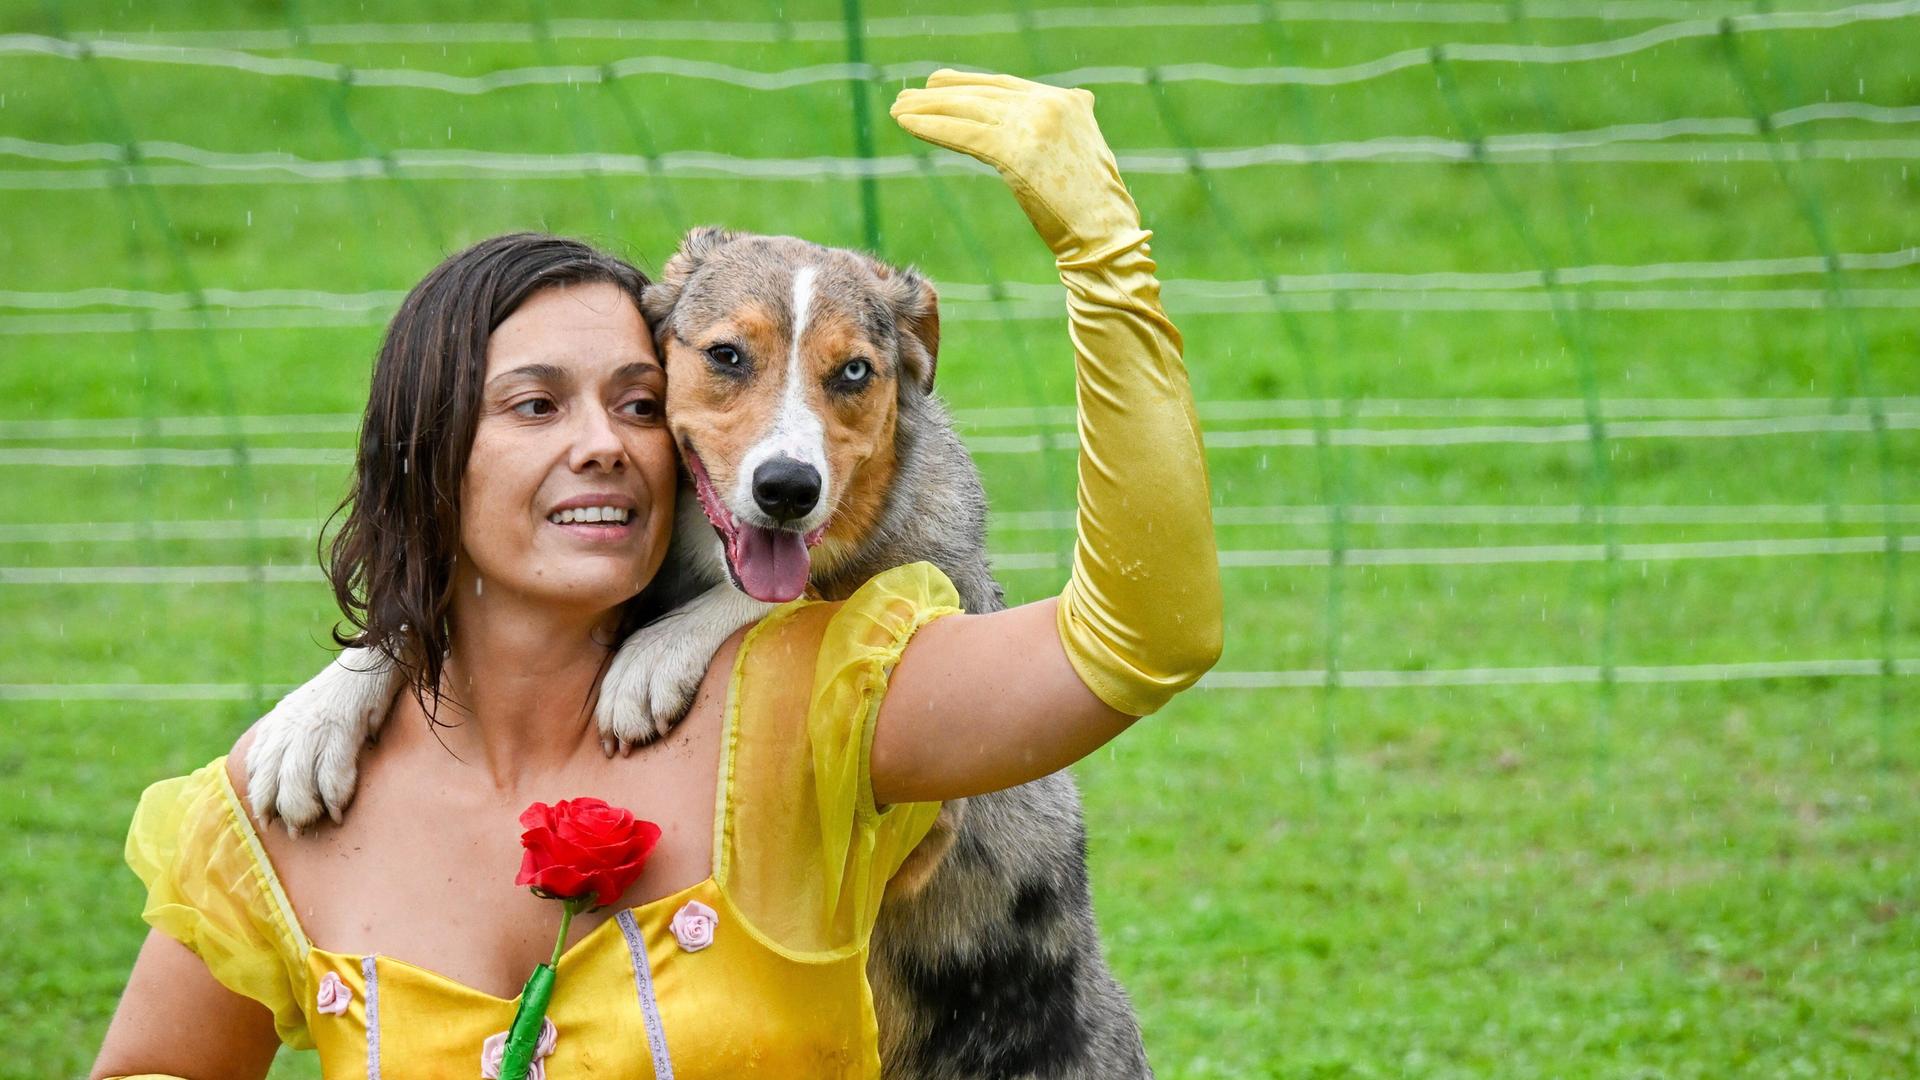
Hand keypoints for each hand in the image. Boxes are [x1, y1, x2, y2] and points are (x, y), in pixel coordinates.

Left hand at [890, 70, 1142, 262]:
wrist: (1105, 232)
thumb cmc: (1093, 208)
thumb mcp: (1081, 156)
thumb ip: (1061, 134)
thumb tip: (1051, 128)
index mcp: (1068, 101)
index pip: (1005, 85)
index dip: (967, 83)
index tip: (937, 83)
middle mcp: (1051, 104)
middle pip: (983, 93)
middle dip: (941, 94)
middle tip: (908, 95)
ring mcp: (1034, 125)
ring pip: (968, 110)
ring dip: (927, 109)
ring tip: (898, 109)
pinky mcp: (1017, 151)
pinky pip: (964, 133)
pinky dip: (933, 127)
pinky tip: (908, 124)